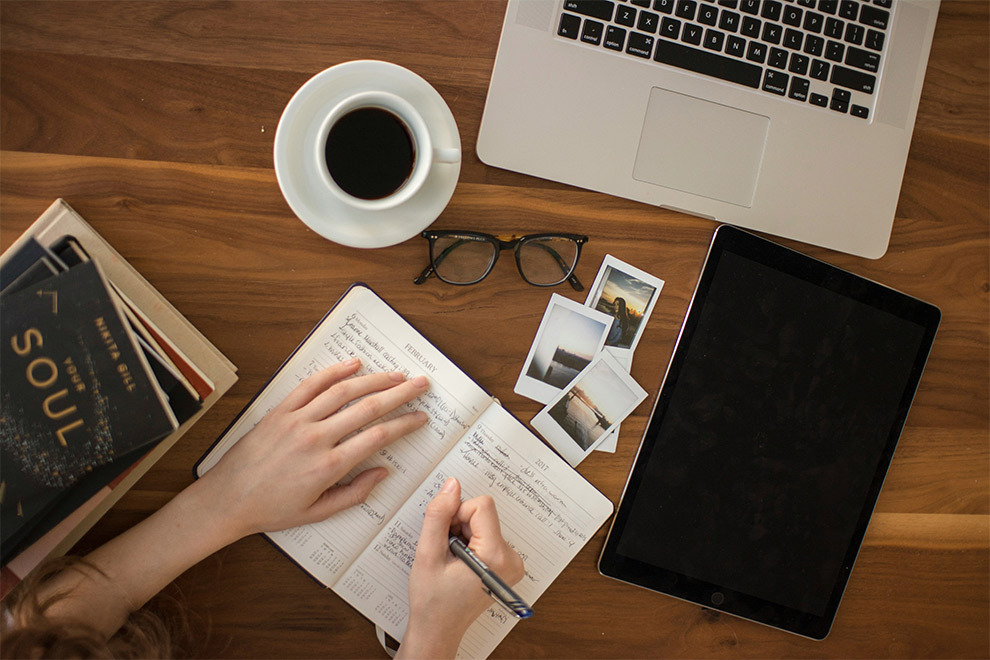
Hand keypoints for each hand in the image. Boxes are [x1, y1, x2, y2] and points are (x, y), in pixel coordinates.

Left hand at [196, 357, 428, 541]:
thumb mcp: (318, 513)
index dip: (404, 424)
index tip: (420, 417)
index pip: (378, 436)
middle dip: (399, 393)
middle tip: (420, 384)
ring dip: (374, 379)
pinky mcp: (280, 411)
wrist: (227, 499)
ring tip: (395, 374)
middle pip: (368, 408)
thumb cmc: (271, 509)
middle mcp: (315, 438)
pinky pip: (310, 385)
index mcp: (328, 466)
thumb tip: (382, 473)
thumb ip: (354, 493)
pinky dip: (333, 372)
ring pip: (343, 391)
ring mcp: (297, 421)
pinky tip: (353, 365)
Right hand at [400, 478, 524, 659]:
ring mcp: (511, 563)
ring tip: (452, 561)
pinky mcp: (507, 564)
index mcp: (496, 556)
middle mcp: (511, 559)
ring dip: (463, 534)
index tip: (446, 536)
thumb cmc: (432, 601)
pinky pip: (487, 534)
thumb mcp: (427, 554)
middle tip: (446, 552)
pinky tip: (460, 563)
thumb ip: (439, 515)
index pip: (482, 506)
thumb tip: (452, 485)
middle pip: (483, 514)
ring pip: (483, 523)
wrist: (438, 629)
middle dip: (459, 526)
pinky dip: (470, 542)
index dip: (457, 514)